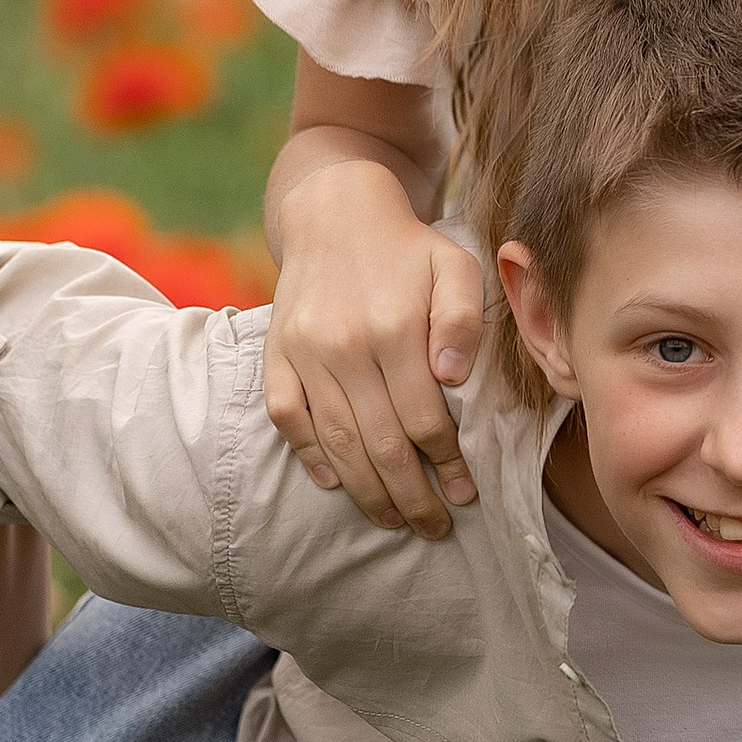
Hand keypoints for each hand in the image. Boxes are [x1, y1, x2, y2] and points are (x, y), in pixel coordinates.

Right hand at [263, 159, 483, 537]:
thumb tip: (454, 379)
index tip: (464, 495)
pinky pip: (286, 418)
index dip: (445, 465)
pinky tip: (333, 483)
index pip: (424, 421)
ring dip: (365, 489)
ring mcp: (305, 354)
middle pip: (381, 443)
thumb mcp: (455, 266)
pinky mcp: (277, 355)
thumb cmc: (408, 249)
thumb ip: (463, 320)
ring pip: (335, 441)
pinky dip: (308, 455)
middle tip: (433, 527)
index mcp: (394, 330)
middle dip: (410, 496)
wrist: (335, 213)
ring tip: (392, 519)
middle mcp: (345, 347)